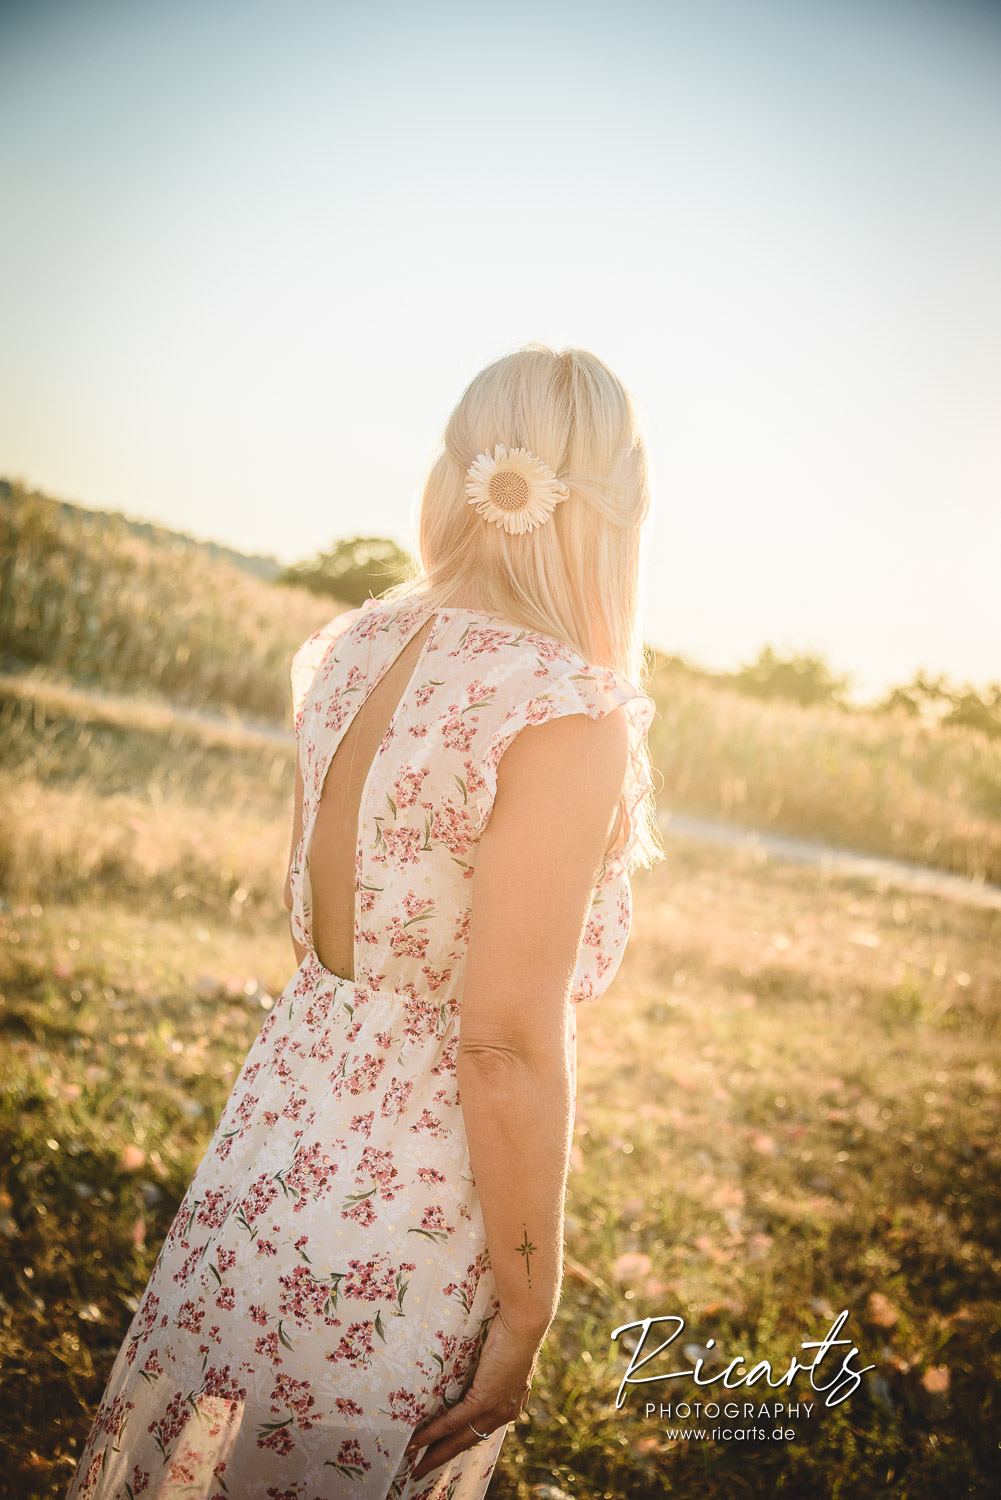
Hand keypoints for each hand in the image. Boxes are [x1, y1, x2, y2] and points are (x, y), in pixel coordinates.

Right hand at [403, 1309, 543, 1481]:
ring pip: (459, 1439)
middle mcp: (505, 1412)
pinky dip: (433, 1434)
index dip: (462, 1441)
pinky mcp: (484, 1400)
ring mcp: (495, 1408)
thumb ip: (490, 1369)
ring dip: (436, 1453)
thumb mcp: (502, 1357)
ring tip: (416, 1463)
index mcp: (511, 1403)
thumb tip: (473, 1366)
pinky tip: (417, 1441)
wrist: (522, 1324)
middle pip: (469, 1441)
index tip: (445, 1450)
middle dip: (445, 1456)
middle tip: (423, 1467)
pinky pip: (454, 1422)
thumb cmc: (513, 1330)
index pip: (482, 1429)